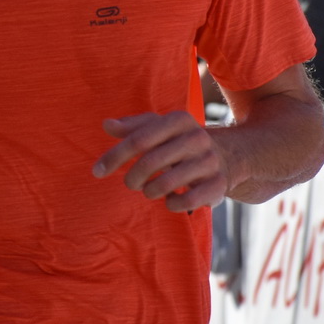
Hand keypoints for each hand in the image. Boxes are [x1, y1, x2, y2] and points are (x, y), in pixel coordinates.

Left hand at [92, 110, 227, 212]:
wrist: (226, 157)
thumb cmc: (178, 142)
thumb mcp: (158, 129)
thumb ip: (132, 127)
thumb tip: (106, 125)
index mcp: (179, 120)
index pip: (138, 140)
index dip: (114, 157)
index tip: (97, 171)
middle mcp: (197, 137)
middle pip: (149, 162)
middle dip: (132, 178)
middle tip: (130, 182)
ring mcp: (210, 161)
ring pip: (165, 184)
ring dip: (149, 191)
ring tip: (149, 190)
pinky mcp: (218, 185)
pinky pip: (185, 201)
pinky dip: (170, 204)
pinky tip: (169, 199)